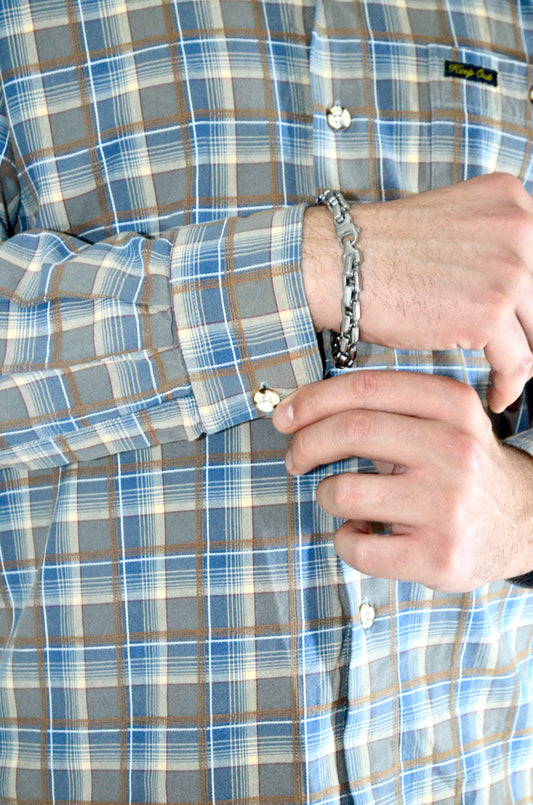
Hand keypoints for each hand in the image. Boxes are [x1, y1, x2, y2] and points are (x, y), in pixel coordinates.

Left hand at [273, 370, 532, 591]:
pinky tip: (362, 532)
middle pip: (350, 431)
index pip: (364, 389)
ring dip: (325, 494)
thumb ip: (386, 407)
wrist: (522, 523)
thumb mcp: (442, 420)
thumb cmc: (459, 467)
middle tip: (295, 458)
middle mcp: (455, 450)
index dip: (311, 400)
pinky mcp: (439, 557)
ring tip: (341, 498)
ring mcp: (447, 506)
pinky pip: (356, 546)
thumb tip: (298, 410)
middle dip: (305, 445)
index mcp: (452, 406)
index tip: (285, 416)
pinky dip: (344, 539)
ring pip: (342, 492)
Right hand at [302, 173, 532, 411]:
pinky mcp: (487, 311)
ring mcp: (508, 268)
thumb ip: (492, 243)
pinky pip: (518, 363)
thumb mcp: (453, 227)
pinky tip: (495, 395)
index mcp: (512, 200)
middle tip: (515, 356)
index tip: (525, 327)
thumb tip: (516, 288)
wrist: (339, 265)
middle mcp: (520, 227)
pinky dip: (509, 386)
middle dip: (531, 333)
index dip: (532, 305)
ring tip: (506, 379)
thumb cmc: (382, 253)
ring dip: (524, 363)